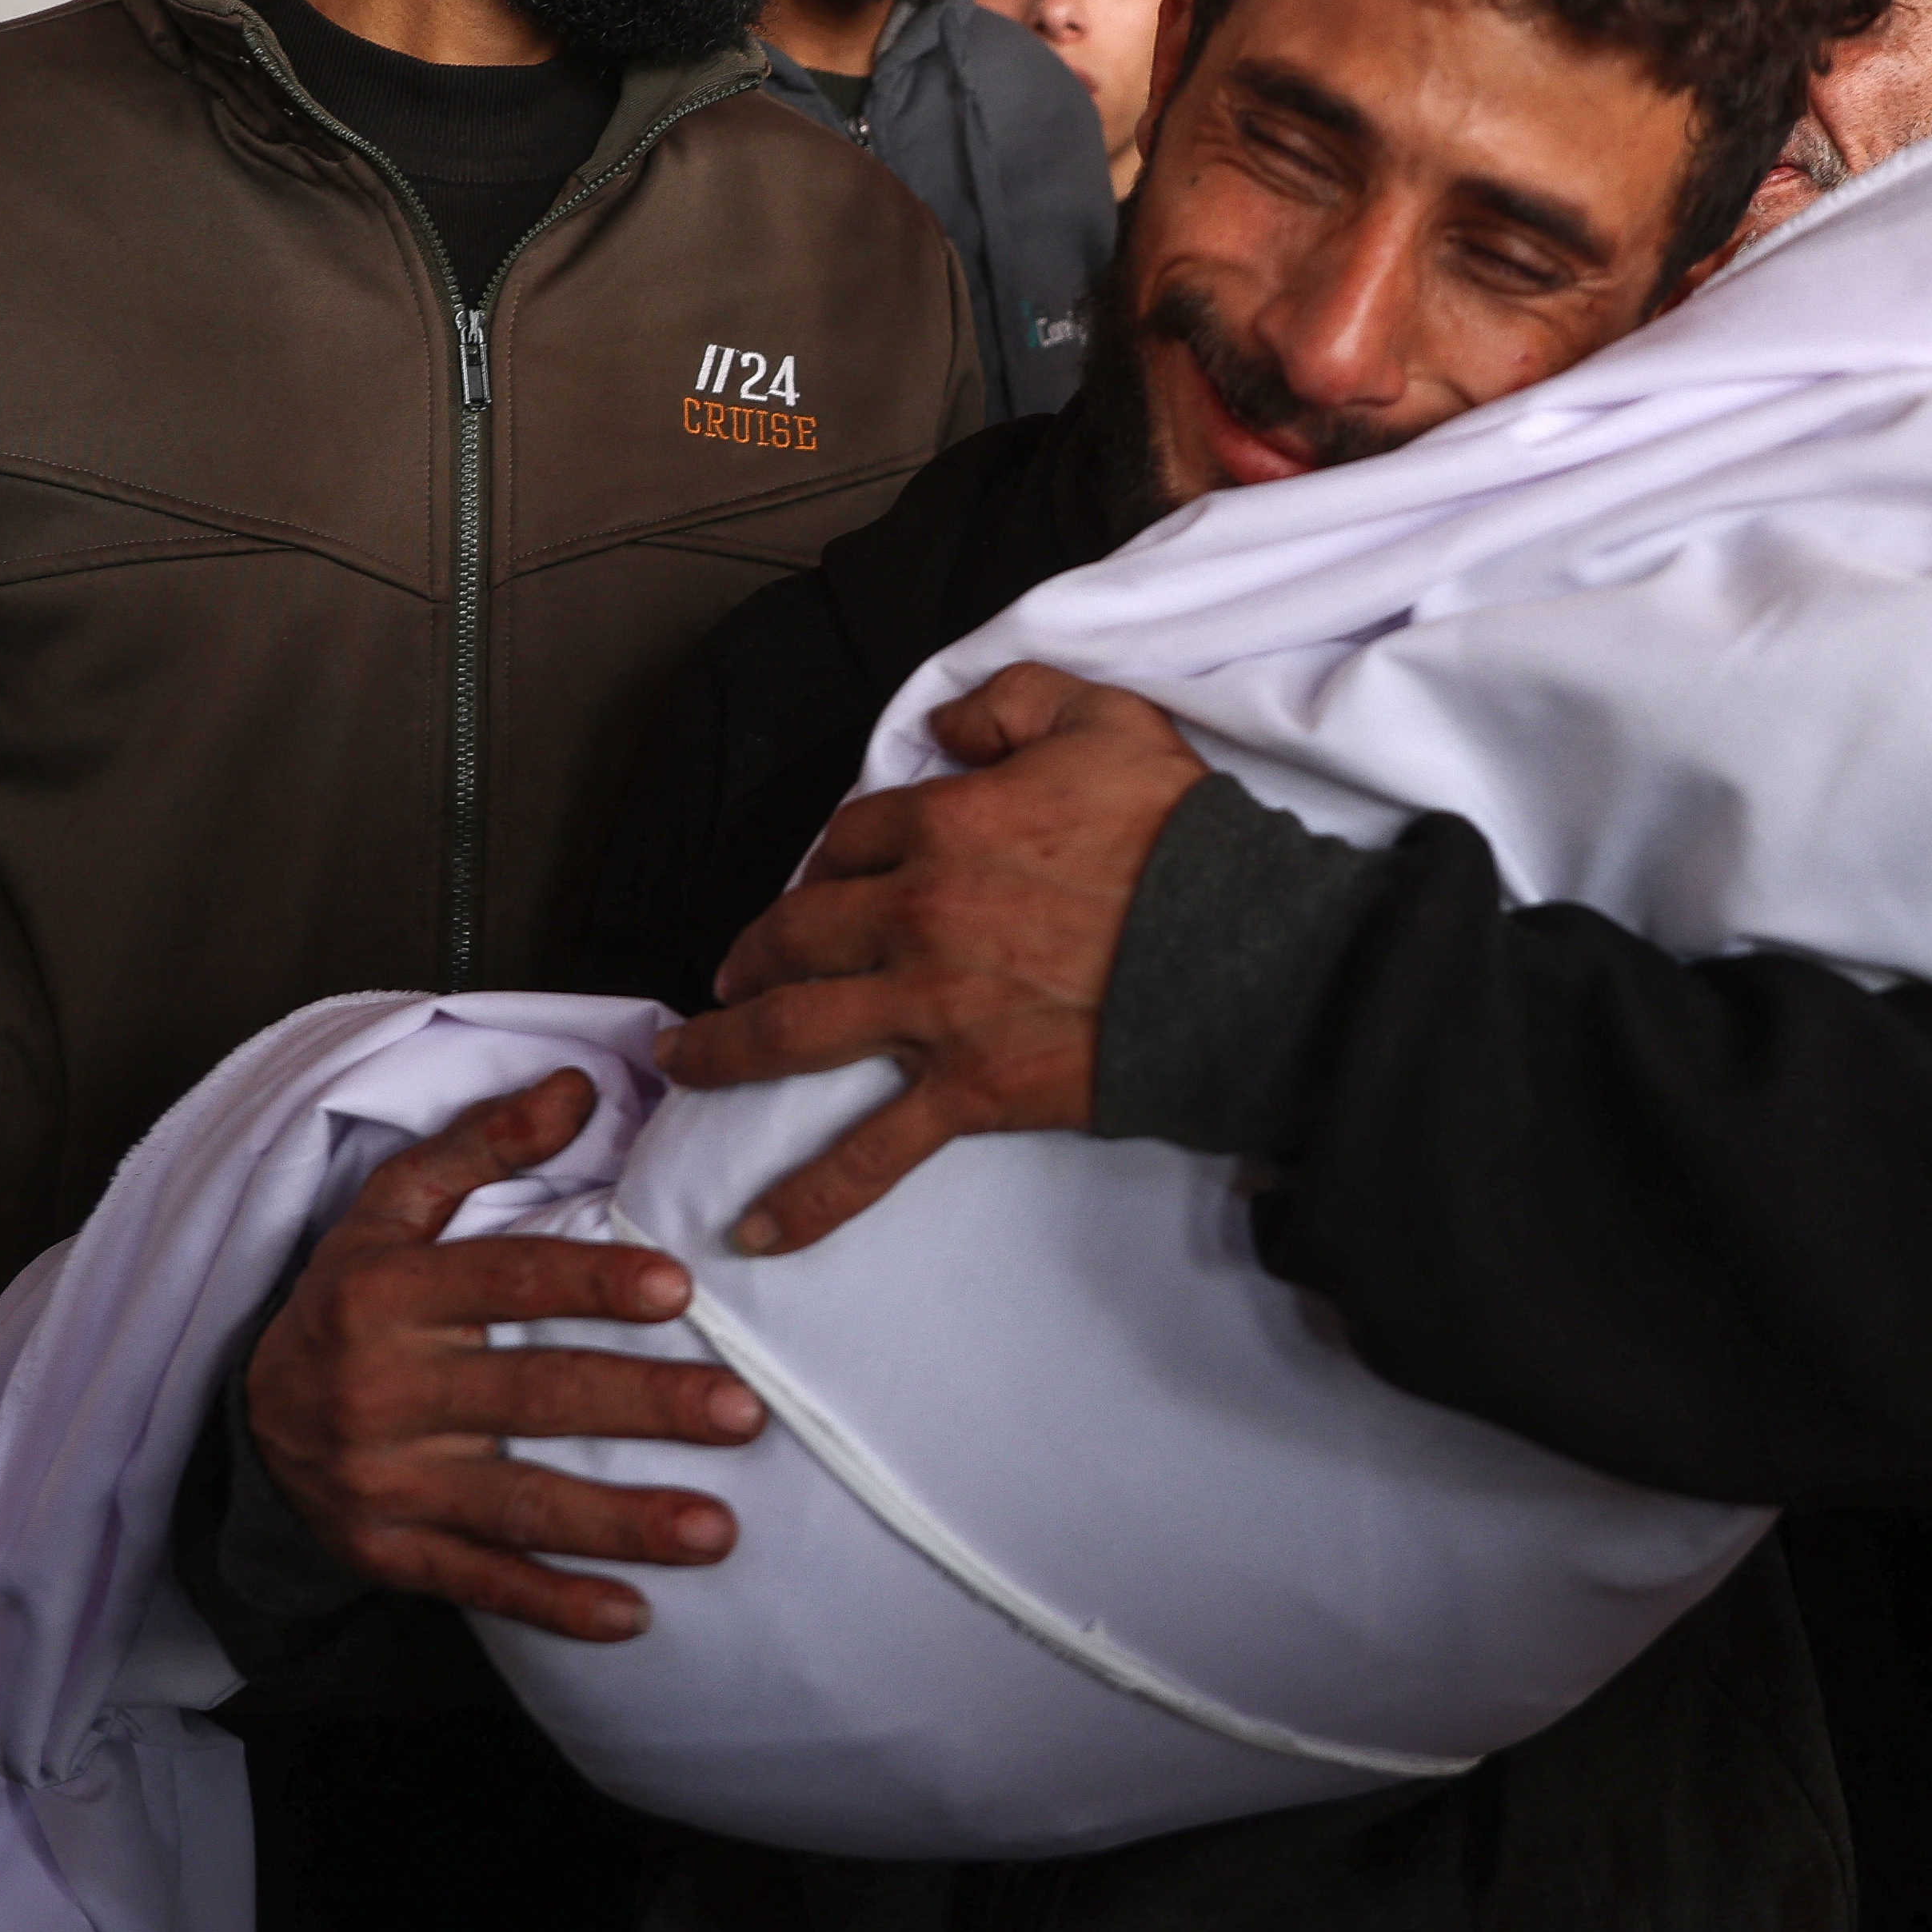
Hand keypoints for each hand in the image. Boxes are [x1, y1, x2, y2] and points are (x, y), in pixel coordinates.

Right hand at [245, 1068, 768, 1640]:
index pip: (506, 1280)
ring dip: (622, 1522)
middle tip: (741, 1411)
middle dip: (642, 1405)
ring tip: (718, 1530)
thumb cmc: (351, 1300)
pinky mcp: (388, 1552)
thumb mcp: (389, 1210)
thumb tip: (581, 1086)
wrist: (249, 1419)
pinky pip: (479, 1584)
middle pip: (531, 1395)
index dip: (592, 1282)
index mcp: (387, 1293)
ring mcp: (385, 1481)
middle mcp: (383, 1389)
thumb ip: (480, 1144)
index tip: (679, 1285)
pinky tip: (634, 1616)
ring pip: (517, 1503)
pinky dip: (554, 1605)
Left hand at [660, 663, 1209, 1254]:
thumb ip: (1011, 701)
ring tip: (685, 1060)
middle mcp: (915, 915)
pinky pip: (873, 1152)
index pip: (849, 837)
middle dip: (748, 953)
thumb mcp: (1104, 717)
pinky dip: (811, 1196)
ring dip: (725, 1049)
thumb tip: (944, 728)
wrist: (1246, 954)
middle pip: (794, 931)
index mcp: (944, 825)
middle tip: (727, 974)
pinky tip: (757, 1230)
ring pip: (795, 1031)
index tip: (823, 882)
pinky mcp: (970, 1090)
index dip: (828, 859)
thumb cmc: (1183, 836)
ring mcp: (933, 1011)